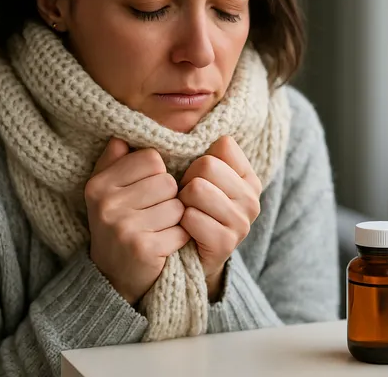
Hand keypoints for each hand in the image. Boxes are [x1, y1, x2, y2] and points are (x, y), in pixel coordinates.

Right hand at [85, 137, 189, 305]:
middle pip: (167, 181)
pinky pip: (181, 230)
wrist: (114, 277)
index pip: (151, 158)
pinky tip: (163, 245)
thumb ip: (114, 162)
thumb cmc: (118, 224)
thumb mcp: (108, 191)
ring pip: (177, 206)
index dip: (157, 174)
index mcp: (99, 184)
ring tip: (157, 229)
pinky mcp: (144, 248)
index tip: (145, 192)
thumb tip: (121, 136)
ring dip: (174, 219)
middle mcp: (107, 204)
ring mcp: (124, 227)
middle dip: (168, 198)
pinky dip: (179, 238)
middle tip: (152, 215)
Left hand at [178, 136, 261, 300]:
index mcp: (247, 176)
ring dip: (182, 202)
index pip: (223, 145)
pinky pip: (192, 218)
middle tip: (186, 200)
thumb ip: (182, 150)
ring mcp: (242, 221)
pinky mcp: (226, 243)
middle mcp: (251, 197)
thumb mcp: (189, 177)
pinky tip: (183, 231)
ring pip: (198, 189)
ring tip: (184, 214)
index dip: (198, 160)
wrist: (185, 258)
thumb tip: (137, 129)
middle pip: (208, 165)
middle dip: (187, 181)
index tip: (196, 178)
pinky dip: (180, 223)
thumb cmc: (186, 210)